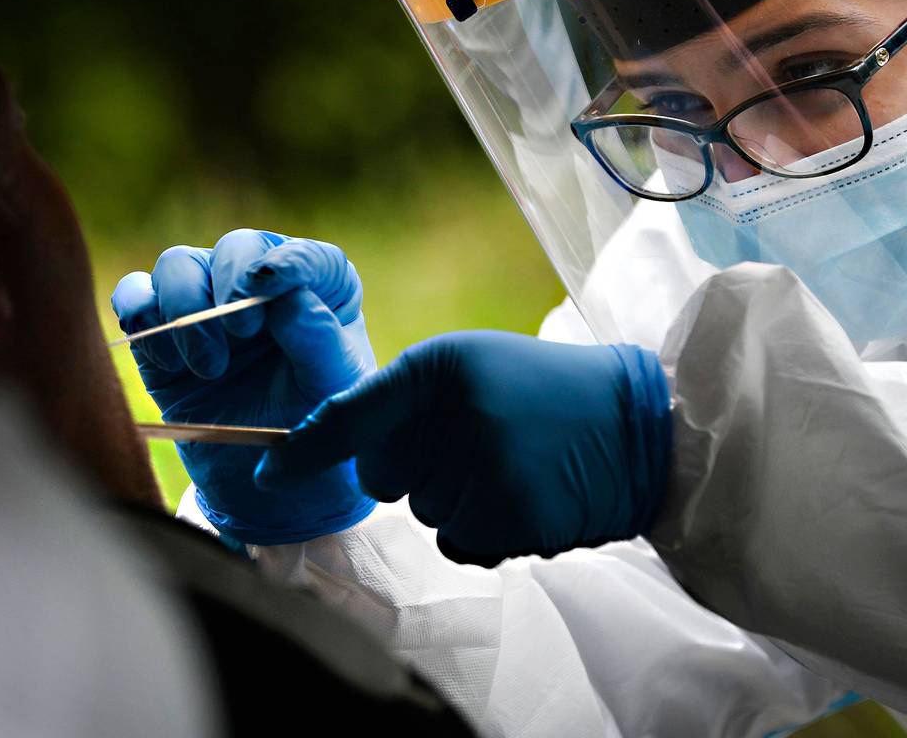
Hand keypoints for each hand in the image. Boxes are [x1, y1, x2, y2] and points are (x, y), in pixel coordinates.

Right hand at [111, 229, 375, 544]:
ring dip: (186, 307)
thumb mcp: (333, 394)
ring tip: (209, 367)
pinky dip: (139, 312)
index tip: (269, 286)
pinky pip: (134, 296)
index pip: (309, 257)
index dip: (288, 262)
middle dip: (231, 283)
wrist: (266, 489)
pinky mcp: (161, 333)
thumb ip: (319, 343)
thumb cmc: (313, 432)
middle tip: (241, 336)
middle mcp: (262, 287)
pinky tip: (166, 359)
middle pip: (237, 248)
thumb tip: (287, 299)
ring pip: (179, 264)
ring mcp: (208, 304)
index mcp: (321, 293)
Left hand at [254, 330, 671, 565]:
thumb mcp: (470, 365)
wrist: (639, 426)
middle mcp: (457, 418)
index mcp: (442, 368)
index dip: (305, 448)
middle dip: (414, 467)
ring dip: (455, 500)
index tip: (267, 470)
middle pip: (383, 476)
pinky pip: (459, 542)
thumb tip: (333, 446)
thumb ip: (404, 398)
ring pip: (424, 513)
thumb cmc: (544, 389)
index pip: (354, 415)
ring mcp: (486, 473)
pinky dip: (483, 529)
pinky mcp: (511, 520)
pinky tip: (524, 495)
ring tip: (513, 464)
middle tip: (479, 438)